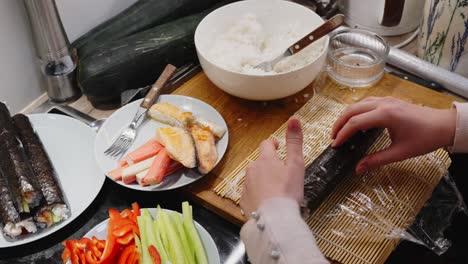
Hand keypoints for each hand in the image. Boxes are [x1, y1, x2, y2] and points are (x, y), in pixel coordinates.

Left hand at [240, 118, 304, 216]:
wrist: (273, 218)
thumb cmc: (287, 192)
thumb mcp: (296, 164)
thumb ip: (295, 141)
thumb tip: (294, 119)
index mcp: (266, 159)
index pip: (266, 144)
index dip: (273, 145)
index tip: (277, 147)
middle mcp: (252, 169)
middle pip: (260, 162)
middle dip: (268, 165)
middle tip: (281, 174)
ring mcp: (246, 185)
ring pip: (254, 178)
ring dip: (263, 180)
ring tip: (275, 191)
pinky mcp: (244, 200)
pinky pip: (251, 193)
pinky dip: (258, 195)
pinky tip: (267, 202)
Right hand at [331, 96, 456, 174]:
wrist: (444, 125)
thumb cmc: (425, 139)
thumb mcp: (400, 153)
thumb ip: (376, 160)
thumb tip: (358, 169)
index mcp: (385, 115)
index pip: (355, 122)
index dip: (342, 134)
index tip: (335, 145)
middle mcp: (383, 104)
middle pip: (352, 110)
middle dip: (339, 123)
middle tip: (333, 138)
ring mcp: (386, 100)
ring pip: (358, 104)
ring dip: (347, 116)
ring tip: (341, 130)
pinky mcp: (389, 101)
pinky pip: (366, 102)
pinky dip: (357, 111)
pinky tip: (356, 121)